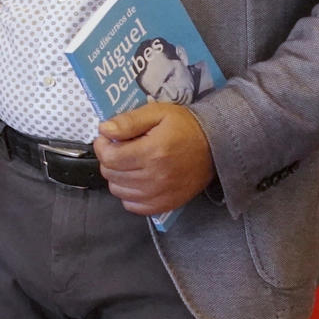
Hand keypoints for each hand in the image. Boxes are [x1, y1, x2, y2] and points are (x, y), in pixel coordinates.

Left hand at [93, 102, 215, 215]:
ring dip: (117, 176)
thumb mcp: (157, 113)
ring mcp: (161, 194)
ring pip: (118, 190)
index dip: (102, 145)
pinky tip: (136, 180)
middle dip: (109, 159)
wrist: (216, 146)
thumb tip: (104, 130)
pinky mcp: (166, 204)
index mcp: (152, 152)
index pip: (108, 157)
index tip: (108, 138)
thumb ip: (129, 121)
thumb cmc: (185, 127)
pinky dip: (129, 194)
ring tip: (129, 163)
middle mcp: (155, 177)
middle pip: (111, 174)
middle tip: (120, 149)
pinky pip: (133, 205)